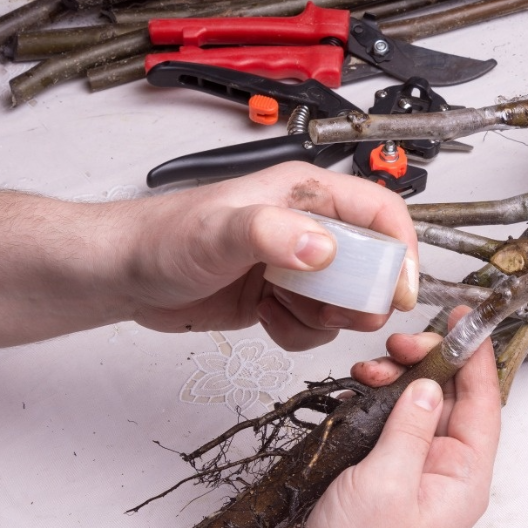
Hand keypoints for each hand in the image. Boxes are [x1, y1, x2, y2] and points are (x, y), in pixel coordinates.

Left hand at [124, 163, 418, 350]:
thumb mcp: (218, 232)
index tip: (400, 291)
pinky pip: (317, 323)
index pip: (382, 214)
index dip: (401, 252)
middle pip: (373, 264)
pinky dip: (299, 332)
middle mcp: (308, 226)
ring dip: (327, 319)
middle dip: (363, 297)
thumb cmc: (161, 238)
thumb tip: (324, 248)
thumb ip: (271, 234)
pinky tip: (268, 319)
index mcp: (306, 194)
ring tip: (287, 310)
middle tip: (340, 313)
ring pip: (347, 300)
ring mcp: (296, 263)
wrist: (125, 274)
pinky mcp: (282, 294)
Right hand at [216, 309, 500, 527]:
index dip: (476, 357)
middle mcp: (442, 471)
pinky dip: (371, 401)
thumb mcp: (386, 484)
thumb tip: (428, 385)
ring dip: (394, 381)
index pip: (483, 403)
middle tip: (400, 346)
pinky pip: (384, 422)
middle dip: (425, 364)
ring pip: (413, 405)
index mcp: (463, 477)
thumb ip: (409, 427)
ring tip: (369, 373)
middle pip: (447, 397)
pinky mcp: (378, 472)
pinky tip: (356, 393)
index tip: (464, 321)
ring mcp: (410, 471)